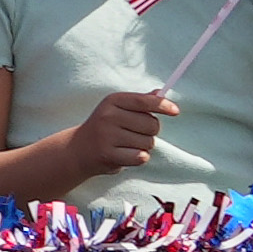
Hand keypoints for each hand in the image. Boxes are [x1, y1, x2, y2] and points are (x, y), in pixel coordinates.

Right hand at [57, 84, 172, 179]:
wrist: (77, 150)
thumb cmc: (104, 127)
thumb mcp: (118, 109)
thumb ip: (140, 101)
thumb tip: (161, 93)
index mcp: (113, 101)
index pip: (144, 101)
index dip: (163, 106)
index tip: (175, 111)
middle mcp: (108, 115)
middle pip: (152, 125)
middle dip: (150, 132)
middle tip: (134, 134)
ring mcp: (107, 135)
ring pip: (148, 143)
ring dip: (143, 147)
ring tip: (126, 145)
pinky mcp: (107, 154)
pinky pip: (141, 157)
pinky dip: (138, 158)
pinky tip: (125, 155)